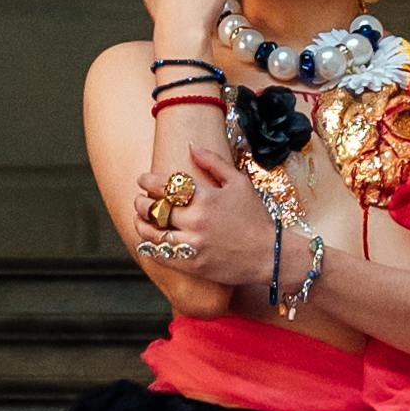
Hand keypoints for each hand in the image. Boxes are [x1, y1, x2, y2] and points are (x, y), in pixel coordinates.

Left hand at [134, 153, 284, 300]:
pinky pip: (161, 255)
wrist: (269, 254)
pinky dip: (150, 246)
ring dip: (140, 224)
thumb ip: (213, 162)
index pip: (164, 186)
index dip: (147, 182)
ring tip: (140, 219)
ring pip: (152, 234)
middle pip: (154, 209)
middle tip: (140, 200)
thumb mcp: (239, 183)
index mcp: (205, 198)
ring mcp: (193, 244)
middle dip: (141, 202)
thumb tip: (191, 146)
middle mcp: (196, 220)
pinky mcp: (193, 265)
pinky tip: (149, 241)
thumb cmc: (256, 217)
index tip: (143, 180)